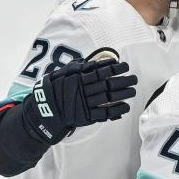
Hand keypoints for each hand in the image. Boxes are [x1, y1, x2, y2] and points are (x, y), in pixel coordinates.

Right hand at [21, 57, 137, 143]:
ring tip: (133, 91)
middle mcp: (82, 91)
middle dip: (123, 81)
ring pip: (108, 98)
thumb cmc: (54, 90)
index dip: (113, 69)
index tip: (124, 66)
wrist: (44, 111)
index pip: (99, 72)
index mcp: (77, 79)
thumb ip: (75, 68)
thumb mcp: (60, 75)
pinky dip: (116, 110)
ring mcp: (85, 104)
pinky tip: (126, 107)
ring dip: (123, 94)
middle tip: (135, 79)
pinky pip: (104, 113)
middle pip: (107, 85)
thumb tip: (90, 62)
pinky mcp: (86, 116)